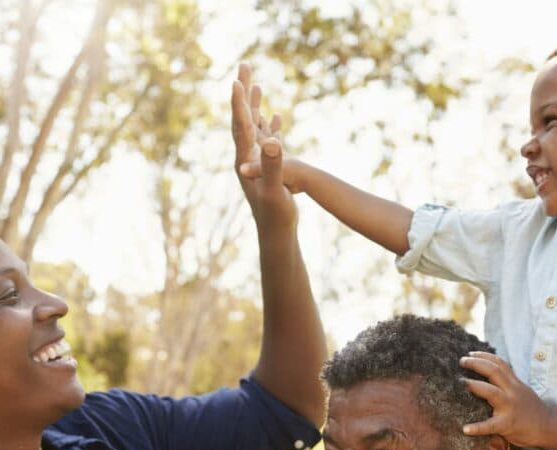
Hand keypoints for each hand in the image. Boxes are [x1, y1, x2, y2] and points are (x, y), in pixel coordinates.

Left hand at [231, 64, 297, 228]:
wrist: (276, 233)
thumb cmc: (275, 215)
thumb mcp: (275, 190)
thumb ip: (273, 166)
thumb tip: (272, 143)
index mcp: (246, 161)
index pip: (241, 125)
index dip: (239, 102)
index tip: (236, 78)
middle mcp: (247, 158)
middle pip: (242, 119)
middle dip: (243, 92)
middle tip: (244, 65)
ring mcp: (256, 163)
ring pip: (253, 127)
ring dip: (253, 105)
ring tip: (255, 84)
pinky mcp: (267, 169)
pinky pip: (267, 140)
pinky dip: (269, 125)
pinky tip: (275, 117)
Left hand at [459, 351, 550, 446]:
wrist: (548, 427)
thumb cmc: (530, 409)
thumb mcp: (520, 389)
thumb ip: (506, 382)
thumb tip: (487, 372)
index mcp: (514, 383)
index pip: (500, 363)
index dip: (484, 356)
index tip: (470, 352)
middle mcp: (512, 391)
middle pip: (494, 371)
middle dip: (477, 364)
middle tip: (462, 361)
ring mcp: (510, 407)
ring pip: (491, 392)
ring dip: (475, 385)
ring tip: (461, 382)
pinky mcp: (508, 424)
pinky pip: (490, 425)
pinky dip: (477, 427)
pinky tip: (465, 429)